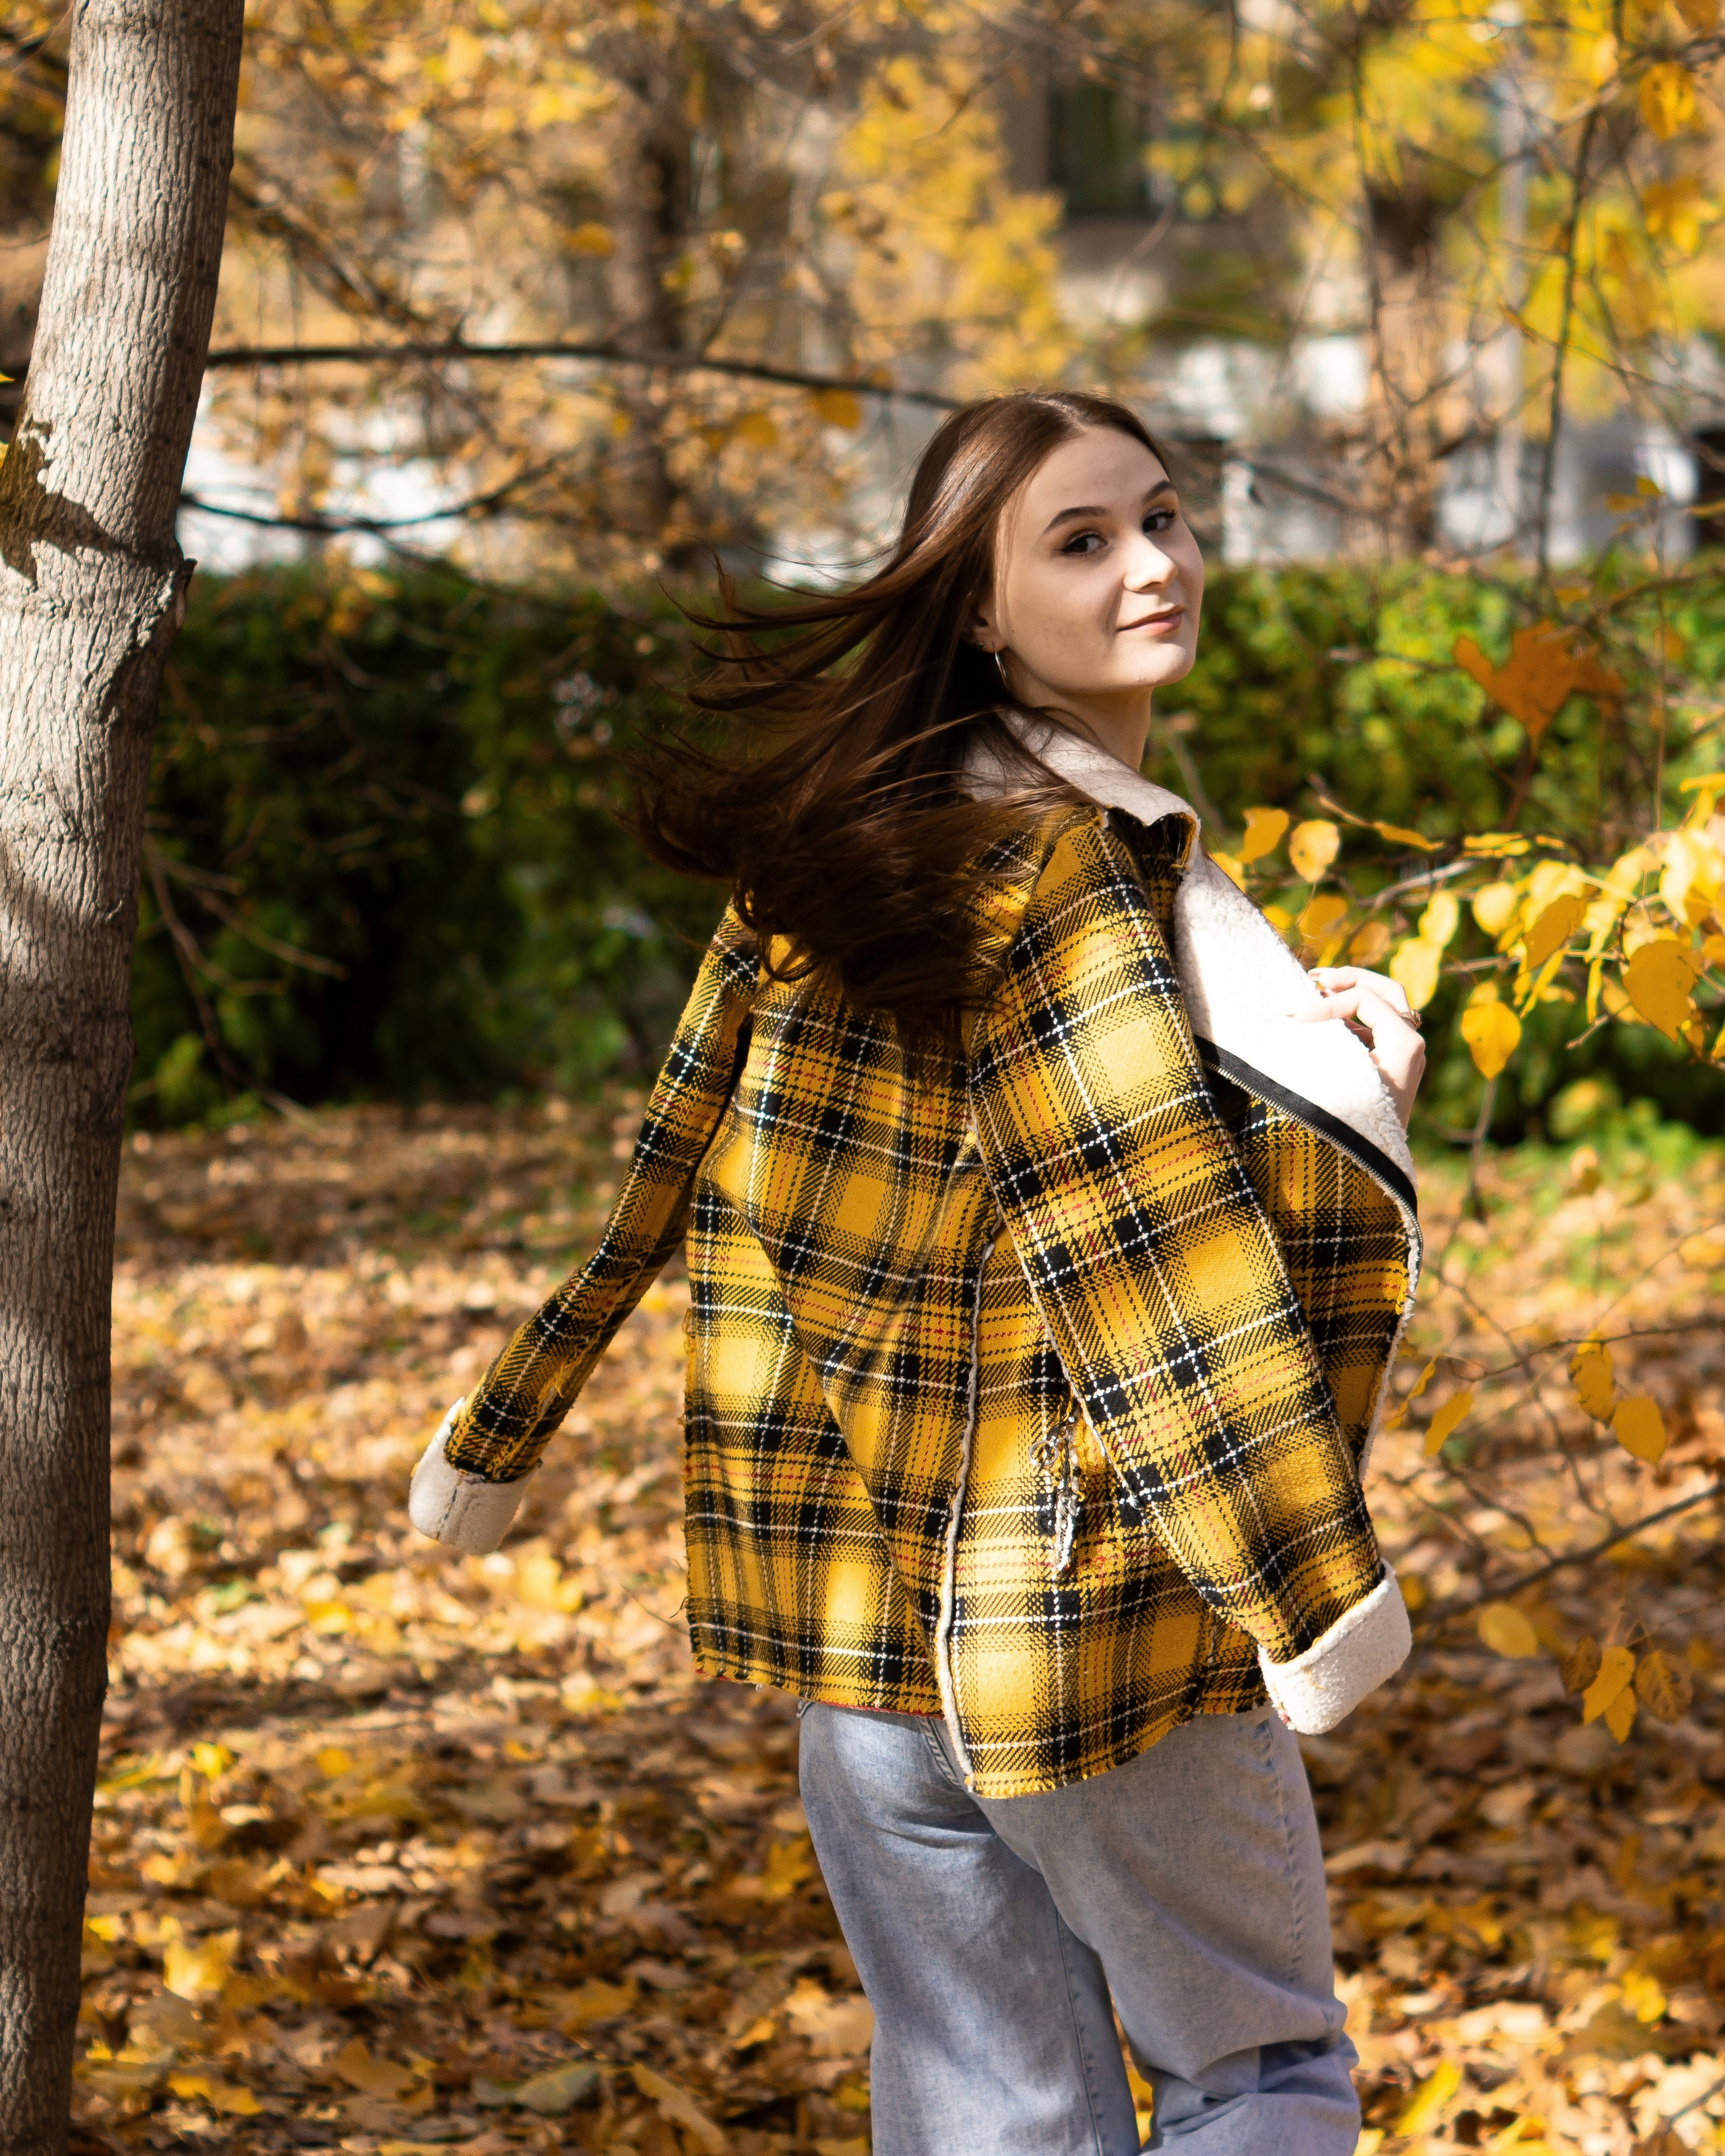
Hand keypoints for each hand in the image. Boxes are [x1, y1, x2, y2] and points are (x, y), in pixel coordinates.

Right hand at [1291, 965, 1424, 1127]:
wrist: (1371, 1164)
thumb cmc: (1353, 1121)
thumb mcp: (1338, 1073)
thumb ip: (1325, 1036)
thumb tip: (1297, 1013)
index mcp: (1405, 1042)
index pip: (1363, 1000)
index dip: (1326, 1003)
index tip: (1294, 1018)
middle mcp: (1412, 1043)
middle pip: (1386, 990)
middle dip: (1351, 979)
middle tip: (1316, 977)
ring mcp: (1405, 1054)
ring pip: (1386, 1007)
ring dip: (1353, 995)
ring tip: (1319, 991)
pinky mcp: (1394, 1066)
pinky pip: (1377, 1029)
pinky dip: (1354, 1018)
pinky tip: (1326, 1023)